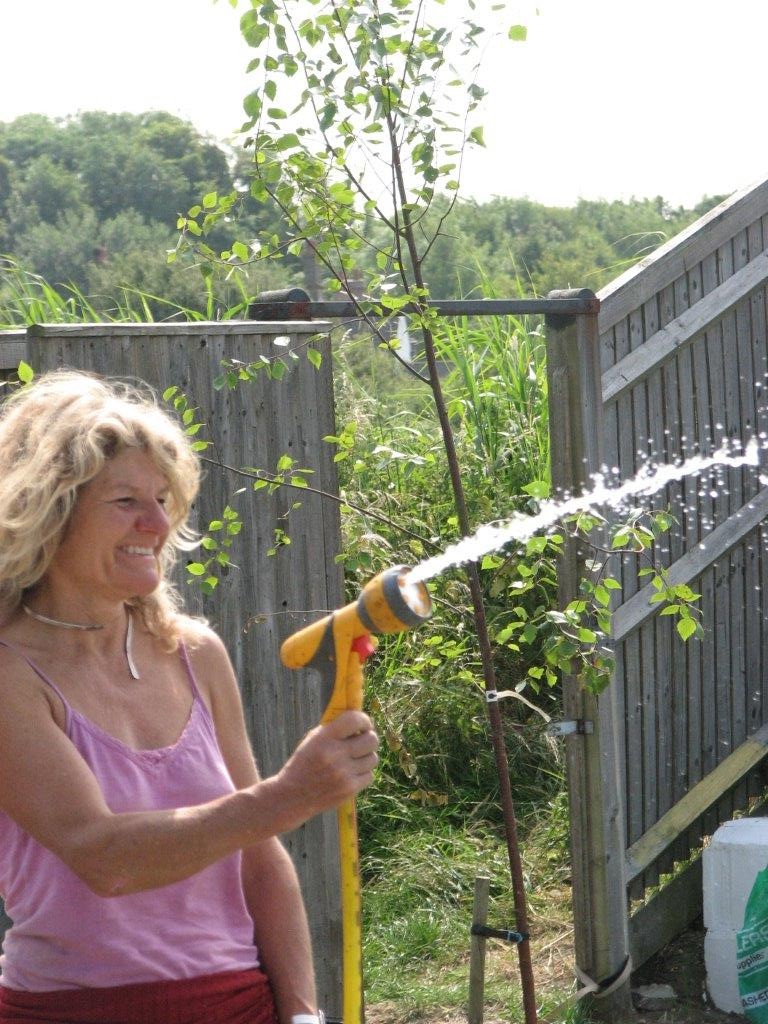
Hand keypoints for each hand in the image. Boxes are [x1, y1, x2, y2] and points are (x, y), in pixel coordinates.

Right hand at [270, 711, 378, 827]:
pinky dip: (363, 773)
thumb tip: (362, 720)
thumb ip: (335, 729)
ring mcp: (344, 773)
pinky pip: (369, 775)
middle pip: (372, 739)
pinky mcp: (350, 789)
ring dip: (366, 757)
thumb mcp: (313, 740)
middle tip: (362, 741)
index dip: (364, 720)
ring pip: (373, 758)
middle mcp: (336, 754)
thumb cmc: (304, 763)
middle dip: (369, 738)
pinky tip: (351, 773)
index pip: (355, 720)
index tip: (364, 724)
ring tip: (354, 759)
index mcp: (325, 738)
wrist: (293, 796)